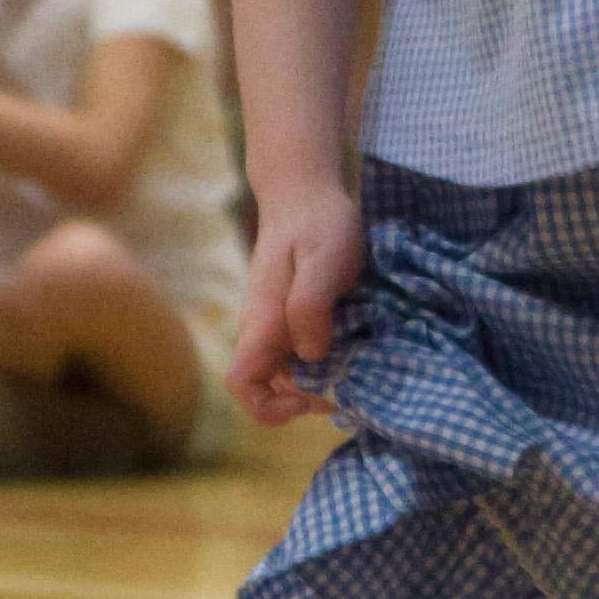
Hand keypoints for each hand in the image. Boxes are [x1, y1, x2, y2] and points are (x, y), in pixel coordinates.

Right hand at [234, 181, 364, 421]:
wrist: (306, 191)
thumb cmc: (317, 223)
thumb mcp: (323, 261)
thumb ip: (310, 307)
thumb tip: (310, 355)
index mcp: (262, 320)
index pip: (242, 383)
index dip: (268, 407)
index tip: (309, 400)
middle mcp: (263, 327)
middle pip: (267, 385)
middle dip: (302, 398)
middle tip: (346, 387)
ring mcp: (275, 321)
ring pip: (286, 370)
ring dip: (316, 379)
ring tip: (356, 369)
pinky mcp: (291, 312)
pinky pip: (300, 350)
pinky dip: (324, 359)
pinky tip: (353, 347)